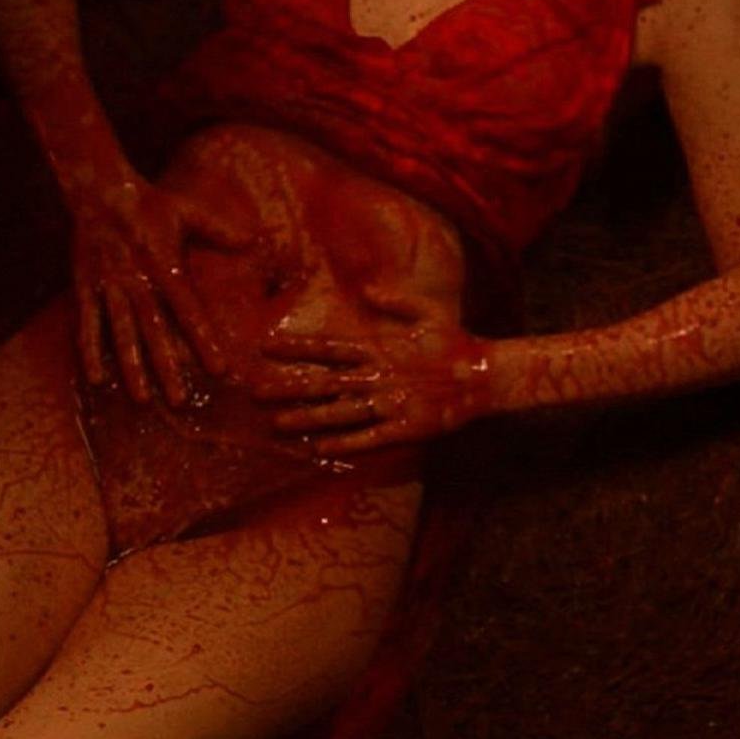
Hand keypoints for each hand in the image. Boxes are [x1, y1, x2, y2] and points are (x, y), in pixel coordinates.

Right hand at [67, 169, 249, 404]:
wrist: (98, 189)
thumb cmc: (150, 203)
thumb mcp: (187, 212)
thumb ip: (220, 230)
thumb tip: (255, 240)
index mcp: (164, 265)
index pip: (189, 311)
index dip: (203, 341)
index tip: (220, 370)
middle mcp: (136, 280)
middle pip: (154, 331)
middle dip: (166, 367)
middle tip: (180, 401)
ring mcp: (108, 286)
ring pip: (120, 334)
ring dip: (131, 367)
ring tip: (142, 400)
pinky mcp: (85, 287)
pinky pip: (87, 324)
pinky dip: (90, 351)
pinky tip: (97, 380)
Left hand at [250, 284, 494, 455]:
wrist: (484, 376)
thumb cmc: (455, 342)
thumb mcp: (428, 311)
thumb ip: (395, 300)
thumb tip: (366, 290)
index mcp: (379, 348)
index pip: (328, 348)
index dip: (295, 349)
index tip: (264, 348)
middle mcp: (378, 376)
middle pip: (323, 383)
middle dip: (287, 388)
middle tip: (254, 393)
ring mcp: (389, 404)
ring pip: (339, 413)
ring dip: (306, 419)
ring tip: (277, 425)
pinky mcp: (404, 428)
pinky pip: (368, 438)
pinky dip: (344, 444)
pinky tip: (319, 449)